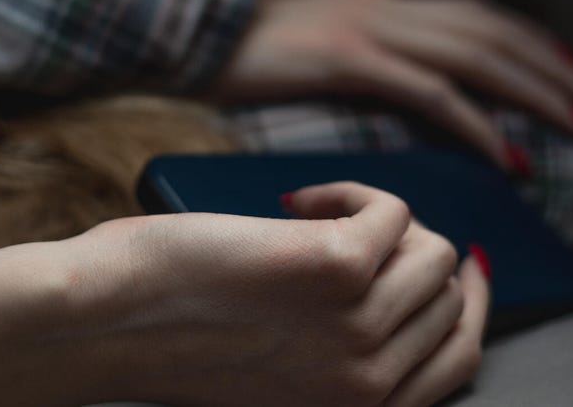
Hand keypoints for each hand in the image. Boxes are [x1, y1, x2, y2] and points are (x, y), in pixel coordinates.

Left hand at [80, 181, 489, 406]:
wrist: (105, 322)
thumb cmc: (175, 338)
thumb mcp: (281, 370)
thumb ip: (346, 347)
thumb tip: (409, 278)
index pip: (461, 356)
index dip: (468, 302)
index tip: (464, 265)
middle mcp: (371, 381)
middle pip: (449, 293)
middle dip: (410, 251)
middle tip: (350, 229)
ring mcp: (358, 325)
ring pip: (430, 246)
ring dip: (378, 218)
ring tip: (310, 217)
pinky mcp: (334, 266)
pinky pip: (389, 209)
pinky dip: (349, 191)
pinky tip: (295, 202)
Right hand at [214, 0, 572, 167]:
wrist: (179, 34)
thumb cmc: (236, 54)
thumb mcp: (311, 44)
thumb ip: (360, 54)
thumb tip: (402, 81)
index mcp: (379, 2)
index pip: (478, 16)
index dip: (533, 43)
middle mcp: (384, 6)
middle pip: (493, 31)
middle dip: (555, 68)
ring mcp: (368, 28)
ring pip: (478, 56)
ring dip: (536, 91)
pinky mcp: (348, 58)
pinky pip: (432, 92)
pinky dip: (479, 124)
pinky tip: (509, 155)